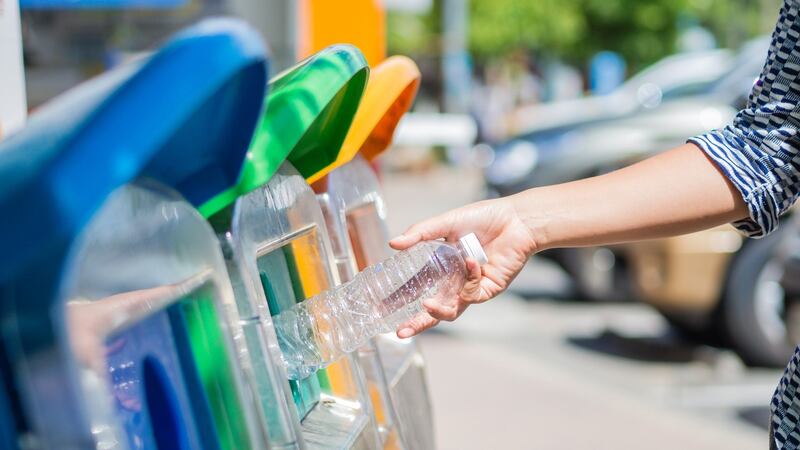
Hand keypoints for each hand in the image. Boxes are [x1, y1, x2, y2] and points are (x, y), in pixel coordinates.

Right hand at [389, 197, 537, 337]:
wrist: (515, 220)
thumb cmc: (482, 218)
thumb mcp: (446, 223)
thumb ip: (420, 233)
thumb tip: (393, 244)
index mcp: (440, 266)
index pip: (416, 287)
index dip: (399, 299)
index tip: (381, 309)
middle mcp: (453, 280)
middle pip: (431, 308)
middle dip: (416, 323)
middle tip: (400, 331)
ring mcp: (470, 287)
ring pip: (451, 311)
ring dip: (438, 311)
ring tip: (427, 305)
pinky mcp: (487, 289)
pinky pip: (472, 294)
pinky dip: (469, 278)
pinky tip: (472, 260)